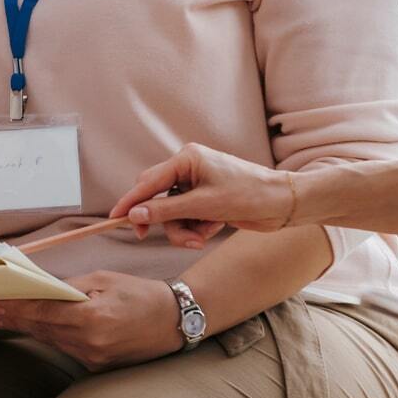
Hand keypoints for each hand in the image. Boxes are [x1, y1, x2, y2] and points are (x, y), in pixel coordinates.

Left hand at [0, 271, 184, 370]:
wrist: (175, 321)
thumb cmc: (141, 295)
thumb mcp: (105, 280)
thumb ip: (71, 287)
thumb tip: (44, 291)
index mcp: (92, 318)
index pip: (43, 314)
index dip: (16, 310)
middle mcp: (91, 343)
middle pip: (43, 330)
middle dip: (16, 320)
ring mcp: (94, 358)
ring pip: (52, 341)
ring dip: (30, 330)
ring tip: (7, 319)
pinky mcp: (98, 366)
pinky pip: (67, 349)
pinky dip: (52, 337)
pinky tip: (38, 329)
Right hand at [109, 143, 294, 247]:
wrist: (282, 204)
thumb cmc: (248, 195)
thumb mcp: (204, 205)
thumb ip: (166, 210)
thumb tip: (136, 214)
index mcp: (186, 159)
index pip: (148, 181)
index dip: (131, 201)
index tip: (115, 217)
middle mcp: (188, 169)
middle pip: (158, 200)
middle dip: (168, 223)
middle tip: (179, 238)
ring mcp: (197, 185)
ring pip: (172, 214)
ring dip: (185, 230)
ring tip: (204, 236)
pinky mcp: (205, 200)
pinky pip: (187, 218)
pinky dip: (197, 228)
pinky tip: (214, 228)